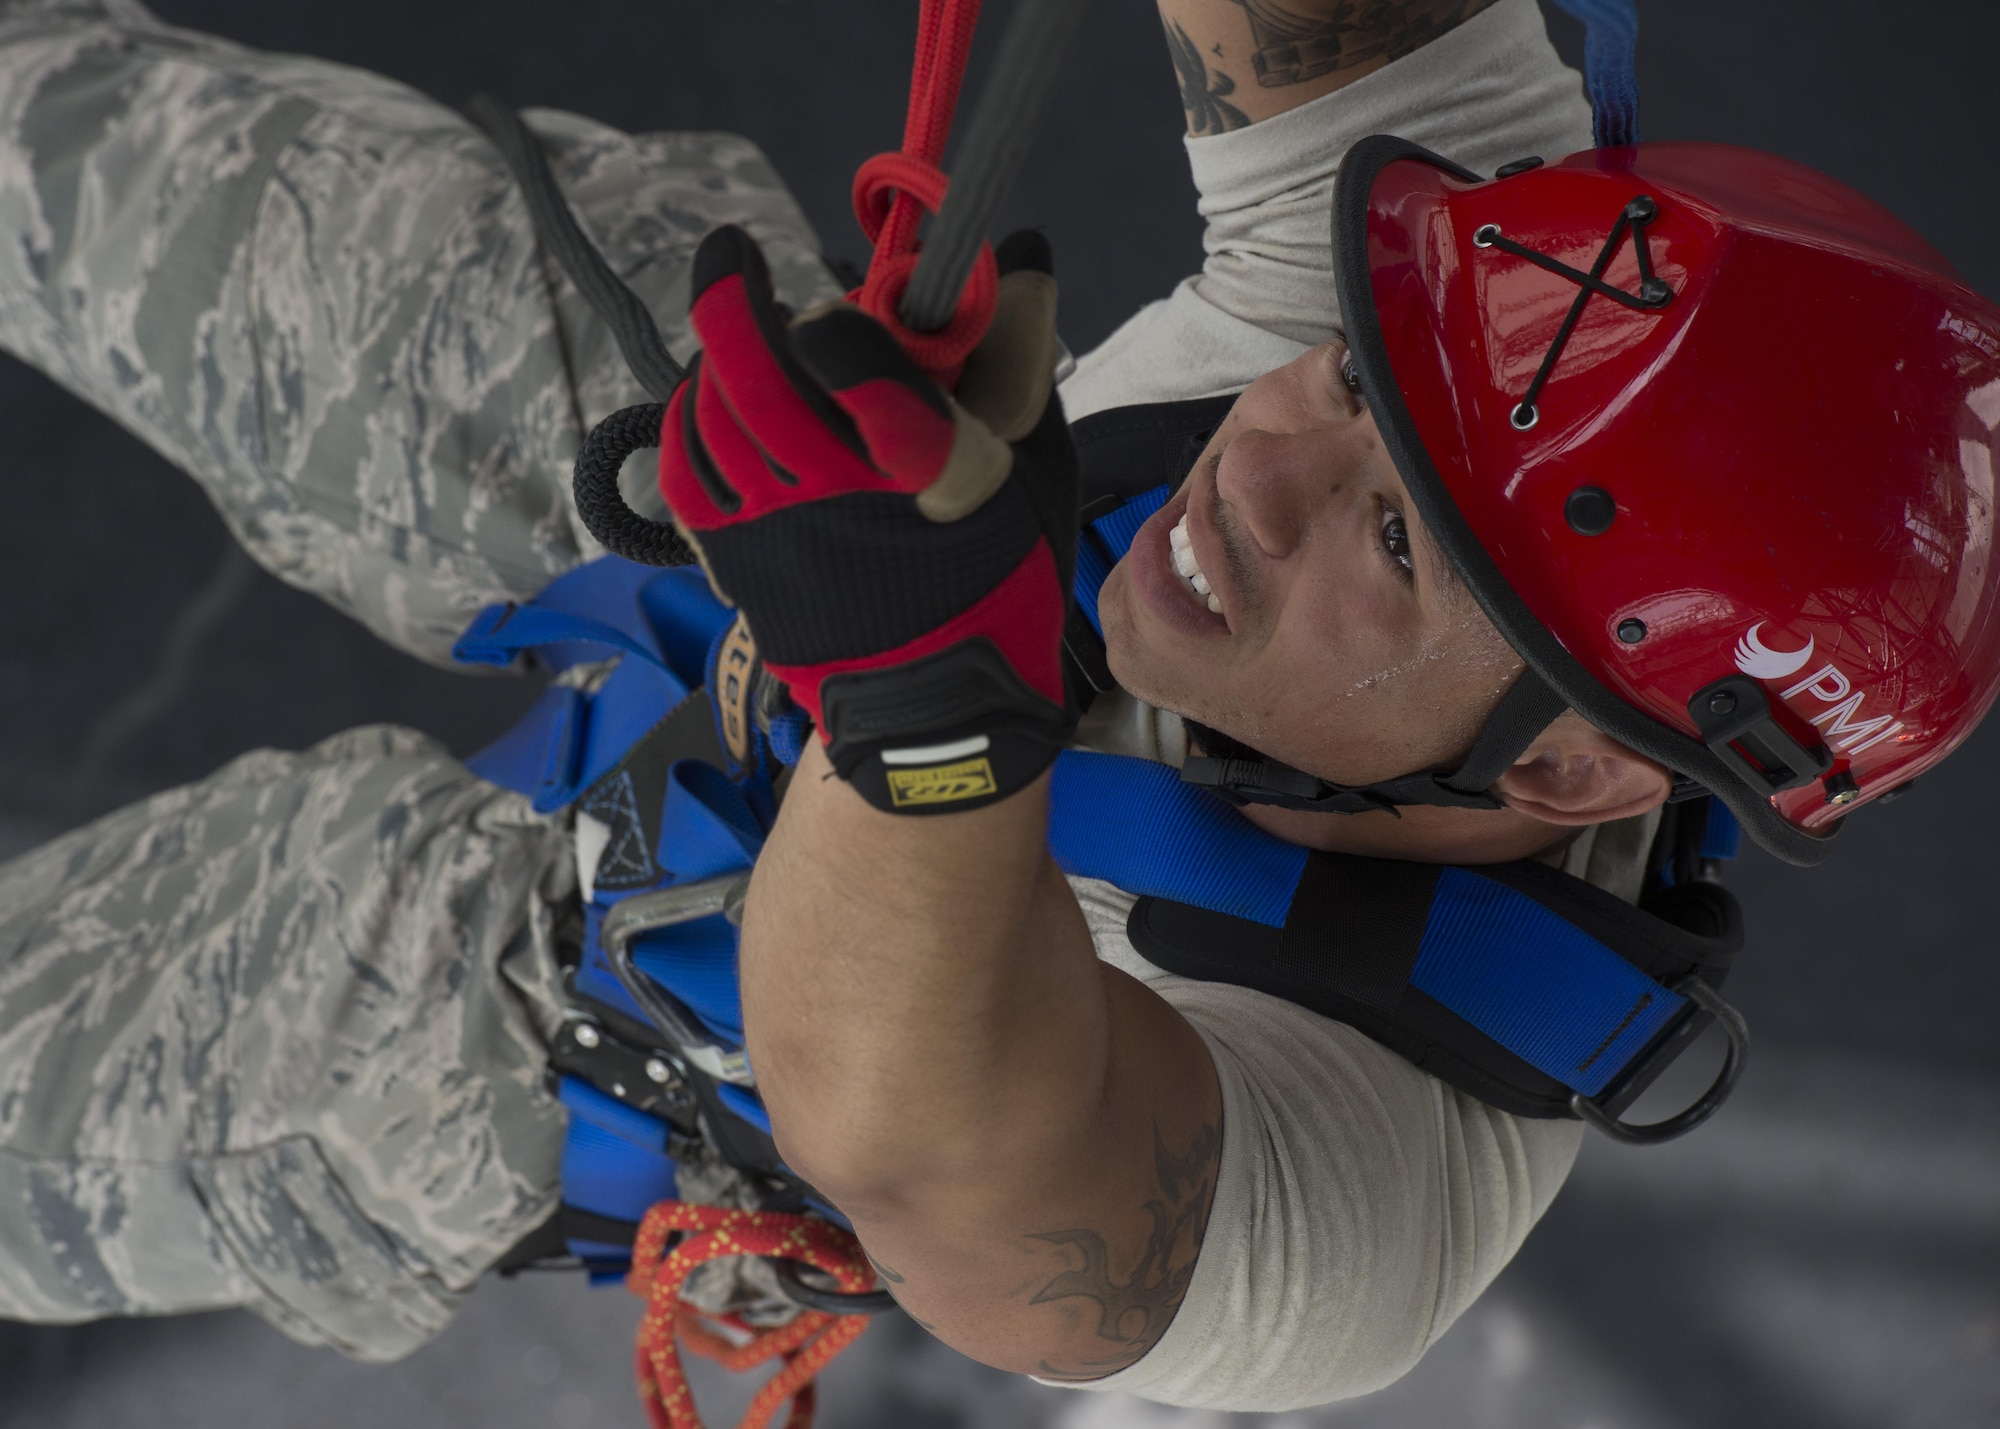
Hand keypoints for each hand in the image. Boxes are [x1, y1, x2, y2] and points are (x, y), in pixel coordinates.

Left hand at [659, 225, 1077, 813]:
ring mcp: (775, 530)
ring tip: (745, 336)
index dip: (841, 343)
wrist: (938, 710)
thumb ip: (1018, 357)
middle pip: (757, 384)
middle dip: (734, 302)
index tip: (828, 309)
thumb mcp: (1037, 470)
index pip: (873, 397)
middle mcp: (840, 501)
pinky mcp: (733, 557)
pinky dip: (693, 416)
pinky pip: (686, 464)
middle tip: (738, 260)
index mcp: (932, 479)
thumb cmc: (1001, 579)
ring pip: (713, 413)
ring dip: (721, 356)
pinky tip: (718, 399)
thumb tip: (1018, 251)